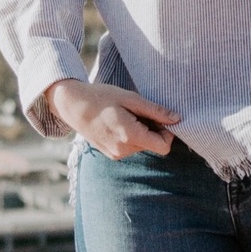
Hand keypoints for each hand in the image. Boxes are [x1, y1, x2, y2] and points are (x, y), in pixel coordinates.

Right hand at [45, 79, 179, 159]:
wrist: (73, 105)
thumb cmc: (102, 97)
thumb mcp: (131, 98)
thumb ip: (155, 111)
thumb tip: (177, 119)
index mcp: (130, 136)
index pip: (163, 146)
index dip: (168, 132)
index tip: (160, 116)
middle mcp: (123, 150)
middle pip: (153, 144)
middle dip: (153, 129)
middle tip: (140, 110)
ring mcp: (116, 154)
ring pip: (143, 145)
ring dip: (142, 131)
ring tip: (128, 114)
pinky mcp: (111, 154)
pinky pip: (131, 147)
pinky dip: (132, 135)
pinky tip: (121, 121)